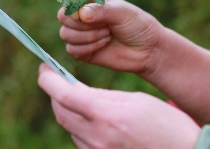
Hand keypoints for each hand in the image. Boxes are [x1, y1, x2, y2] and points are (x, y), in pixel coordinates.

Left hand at [38, 64, 198, 148]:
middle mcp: (98, 139)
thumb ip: (106, 97)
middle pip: (61, 114)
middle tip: (53, 78)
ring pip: (70, 129)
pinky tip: (88, 116)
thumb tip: (81, 94)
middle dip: (54, 94)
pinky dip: (79, 126)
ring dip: (66, 110)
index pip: (65, 96)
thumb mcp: (136, 101)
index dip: (49, 80)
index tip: (43, 68)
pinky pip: (81, 142)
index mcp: (107, 116)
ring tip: (72, 94)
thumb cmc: (166, 125)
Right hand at [58, 0, 161, 74]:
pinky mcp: (83, 51)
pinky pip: (71, 50)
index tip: (90, 14)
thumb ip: (101, 11)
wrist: (147, 50)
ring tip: (107, 35)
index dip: (75, 7)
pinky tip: (104, 44)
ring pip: (65, 34)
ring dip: (87, 37)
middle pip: (62, 17)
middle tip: (104, 25)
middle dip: (82, 24)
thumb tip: (81, 14)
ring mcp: (82, 33)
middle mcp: (83, 15)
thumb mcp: (122, 12)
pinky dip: (87, 48)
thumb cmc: (137, 24)